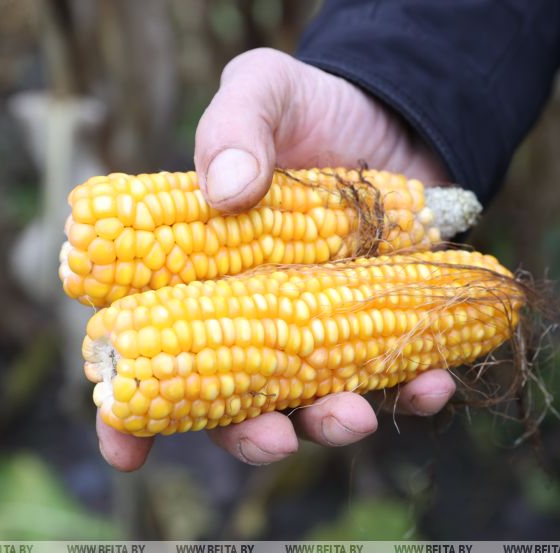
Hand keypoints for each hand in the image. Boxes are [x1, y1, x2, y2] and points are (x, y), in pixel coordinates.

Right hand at [97, 48, 455, 470]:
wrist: (398, 118)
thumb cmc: (313, 109)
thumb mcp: (266, 92)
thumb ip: (236, 127)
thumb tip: (225, 193)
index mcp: (204, 276)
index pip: (155, 354)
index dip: (129, 415)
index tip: (125, 452)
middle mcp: (260, 318)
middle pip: (236, 404)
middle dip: (250, 437)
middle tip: (273, 437)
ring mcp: (323, 332)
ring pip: (317, 405)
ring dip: (332, 426)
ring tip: (352, 416)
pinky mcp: (386, 329)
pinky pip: (400, 379)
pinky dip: (416, 392)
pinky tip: (434, 382)